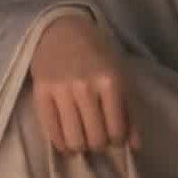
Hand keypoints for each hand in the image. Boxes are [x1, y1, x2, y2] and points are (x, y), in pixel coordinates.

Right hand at [28, 13, 134, 155]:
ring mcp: (61, 91)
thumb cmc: (97, 52)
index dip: (118, 141)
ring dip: (82, 147)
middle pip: (96, 139)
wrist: (61, 30)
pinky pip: (52, 132)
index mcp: (110, 81)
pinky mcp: (41, 94)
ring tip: (84, 140)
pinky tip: (67, 143)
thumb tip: (136, 145)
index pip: (116, 130)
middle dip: (100, 145)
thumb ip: (129, 109)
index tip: (115, 137)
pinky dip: (62, 145)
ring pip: (75, 140)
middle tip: (99, 138)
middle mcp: (85, 87)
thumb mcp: (120, 74)